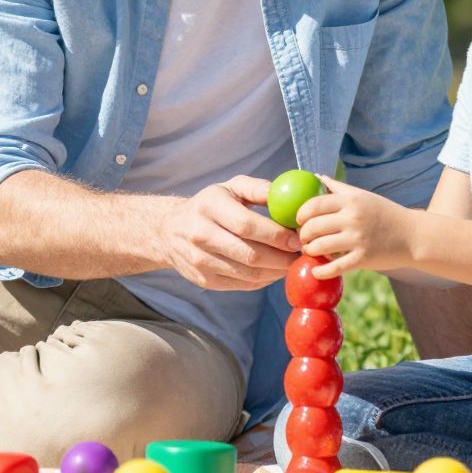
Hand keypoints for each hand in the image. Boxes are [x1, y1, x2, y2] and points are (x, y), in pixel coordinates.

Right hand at [156, 175, 302, 290]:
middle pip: (250, 254)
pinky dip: (263, 280)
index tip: (297, 238)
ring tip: (291, 262)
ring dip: (276, 271)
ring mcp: (200, 261)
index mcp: (209, 207)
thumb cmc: (210, 205)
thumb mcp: (230, 187)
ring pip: (248, 274)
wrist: (170, 230)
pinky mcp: (204, 280)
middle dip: (281, 258)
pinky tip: (274, 270)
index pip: (247, 225)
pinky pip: (242, 285)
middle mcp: (200, 235)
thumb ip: (258, 189)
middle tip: (301, 254)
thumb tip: (288, 198)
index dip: (276, 235)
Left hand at [296, 175, 413, 278]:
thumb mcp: (363, 196)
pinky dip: (321, 271)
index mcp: (351, 201)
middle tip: (303, 238)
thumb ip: (338, 187)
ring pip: (319, 247)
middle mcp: (353, 218)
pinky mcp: (363, 259)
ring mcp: (357, 239)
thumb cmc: (385, 214)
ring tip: (311, 251)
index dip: (300, 214)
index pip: (314, 205)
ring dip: (310, 251)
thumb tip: (316, 177)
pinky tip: (317, 270)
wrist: (413, 236)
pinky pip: (334, 268)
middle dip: (302, 234)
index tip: (299, 220)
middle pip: (313, 227)